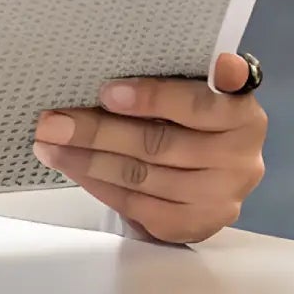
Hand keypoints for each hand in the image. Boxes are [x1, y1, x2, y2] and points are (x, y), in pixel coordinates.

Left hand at [32, 53, 266, 244]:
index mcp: (243, 114)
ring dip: (88, 159)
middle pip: (159, 143)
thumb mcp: (197, 91)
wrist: (214, 175)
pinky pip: (137, 205)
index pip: (196, 104)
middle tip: (53, 121)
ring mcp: (220, 198)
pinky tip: (74, 168)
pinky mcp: (195, 225)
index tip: (105, 91)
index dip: (152, 97)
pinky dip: (100, 185)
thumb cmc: (197, 120)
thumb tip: (110, 69)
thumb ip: (177, 80)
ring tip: (50, 144)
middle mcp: (241, 159)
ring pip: (142, 176)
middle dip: (98, 130)